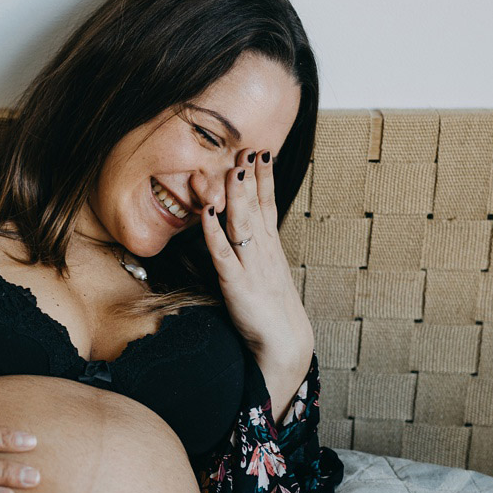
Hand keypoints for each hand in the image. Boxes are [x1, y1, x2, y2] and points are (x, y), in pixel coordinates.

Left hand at [200, 151, 314, 400]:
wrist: (285, 343)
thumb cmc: (272, 310)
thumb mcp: (266, 273)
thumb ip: (255, 251)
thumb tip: (242, 232)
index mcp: (270, 248)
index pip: (267, 205)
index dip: (263, 179)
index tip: (260, 154)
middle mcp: (264, 252)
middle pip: (256, 208)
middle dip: (250, 178)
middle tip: (247, 149)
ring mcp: (251, 266)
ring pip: (242, 225)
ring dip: (236, 197)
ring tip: (232, 170)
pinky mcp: (236, 285)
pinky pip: (222, 254)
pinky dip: (213, 233)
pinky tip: (207, 214)